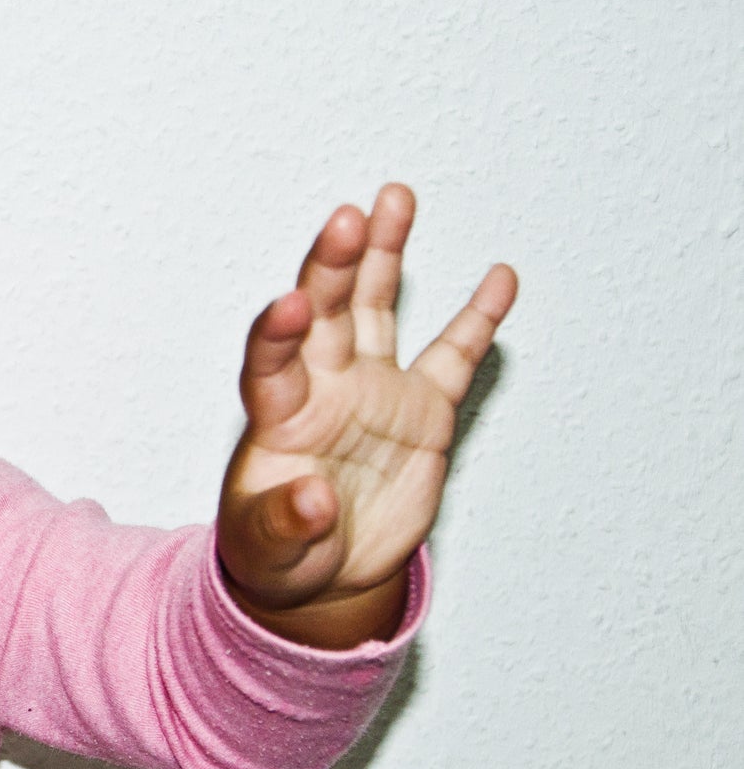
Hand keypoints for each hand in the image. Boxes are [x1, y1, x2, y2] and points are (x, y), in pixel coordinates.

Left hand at [216, 184, 516, 648]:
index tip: (290, 303)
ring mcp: (373, 390)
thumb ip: (285, 524)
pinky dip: (477, 318)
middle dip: (333, 265)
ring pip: (376, 308)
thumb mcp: (270, 551)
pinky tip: (498, 277)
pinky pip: (454, 355)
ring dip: (385, 255)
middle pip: (324, 312)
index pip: (269, 363)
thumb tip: (313, 499)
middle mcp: (322, 388)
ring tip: (394, 198)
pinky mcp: (421, 409)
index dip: (277, 333)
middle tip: (348, 217)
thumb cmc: (280, 551)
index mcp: (277, 418)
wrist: (324, 569)